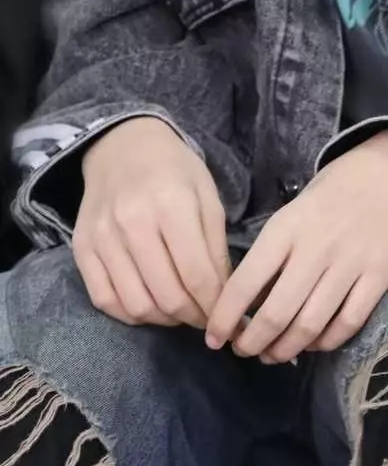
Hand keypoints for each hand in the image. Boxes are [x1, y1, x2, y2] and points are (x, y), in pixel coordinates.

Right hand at [73, 116, 229, 329]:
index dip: (215, 305)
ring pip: (136, 305)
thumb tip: (224, 296)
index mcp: (171, 203)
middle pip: (167, 296)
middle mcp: (132, 222)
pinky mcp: (81, 249)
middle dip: (193, 317)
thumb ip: (216, 246)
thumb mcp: (207, 195)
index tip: (227, 317)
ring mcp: (103, 237)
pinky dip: (131, 315)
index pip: (197, 274)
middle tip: (205, 318)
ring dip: (164, 320)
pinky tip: (149, 306)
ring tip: (180, 312)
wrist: (122, 145)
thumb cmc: (174, 169)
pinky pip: (105, 300)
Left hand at [205, 128, 387, 362]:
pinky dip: (326, 343)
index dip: (224, 318)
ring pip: (310, 326)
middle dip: (252, 343)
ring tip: (272, 354)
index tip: (212, 338)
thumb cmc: (336, 189)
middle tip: (242, 351)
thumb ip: (276, 251)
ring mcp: (349, 265)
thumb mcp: (295, 210)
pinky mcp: (379, 277)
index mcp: (287, 227)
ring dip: (285, 349)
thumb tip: (251, 301)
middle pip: (276, 314)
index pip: (245, 282)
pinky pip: (347, 324)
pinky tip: (313, 344)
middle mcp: (315, 248)